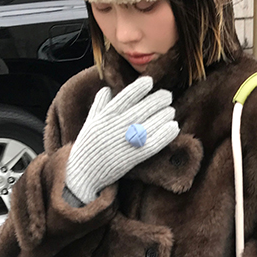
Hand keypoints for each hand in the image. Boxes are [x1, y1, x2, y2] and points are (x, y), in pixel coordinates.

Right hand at [65, 76, 179, 204]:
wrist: (82, 174)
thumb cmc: (87, 146)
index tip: (149, 81)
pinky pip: (153, 144)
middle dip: (157, 100)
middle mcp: (116, 127)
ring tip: (171, 110)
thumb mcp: (89, 122)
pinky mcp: (133, 157)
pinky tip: (174, 127)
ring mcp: (126, 142)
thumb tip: (107, 89)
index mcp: (105, 116)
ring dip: (164, 115)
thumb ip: (99, 105)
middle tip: (167, 95)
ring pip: (150, 124)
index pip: (125, 97)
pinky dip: (165, 135)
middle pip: (142, 109)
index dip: (139, 88)